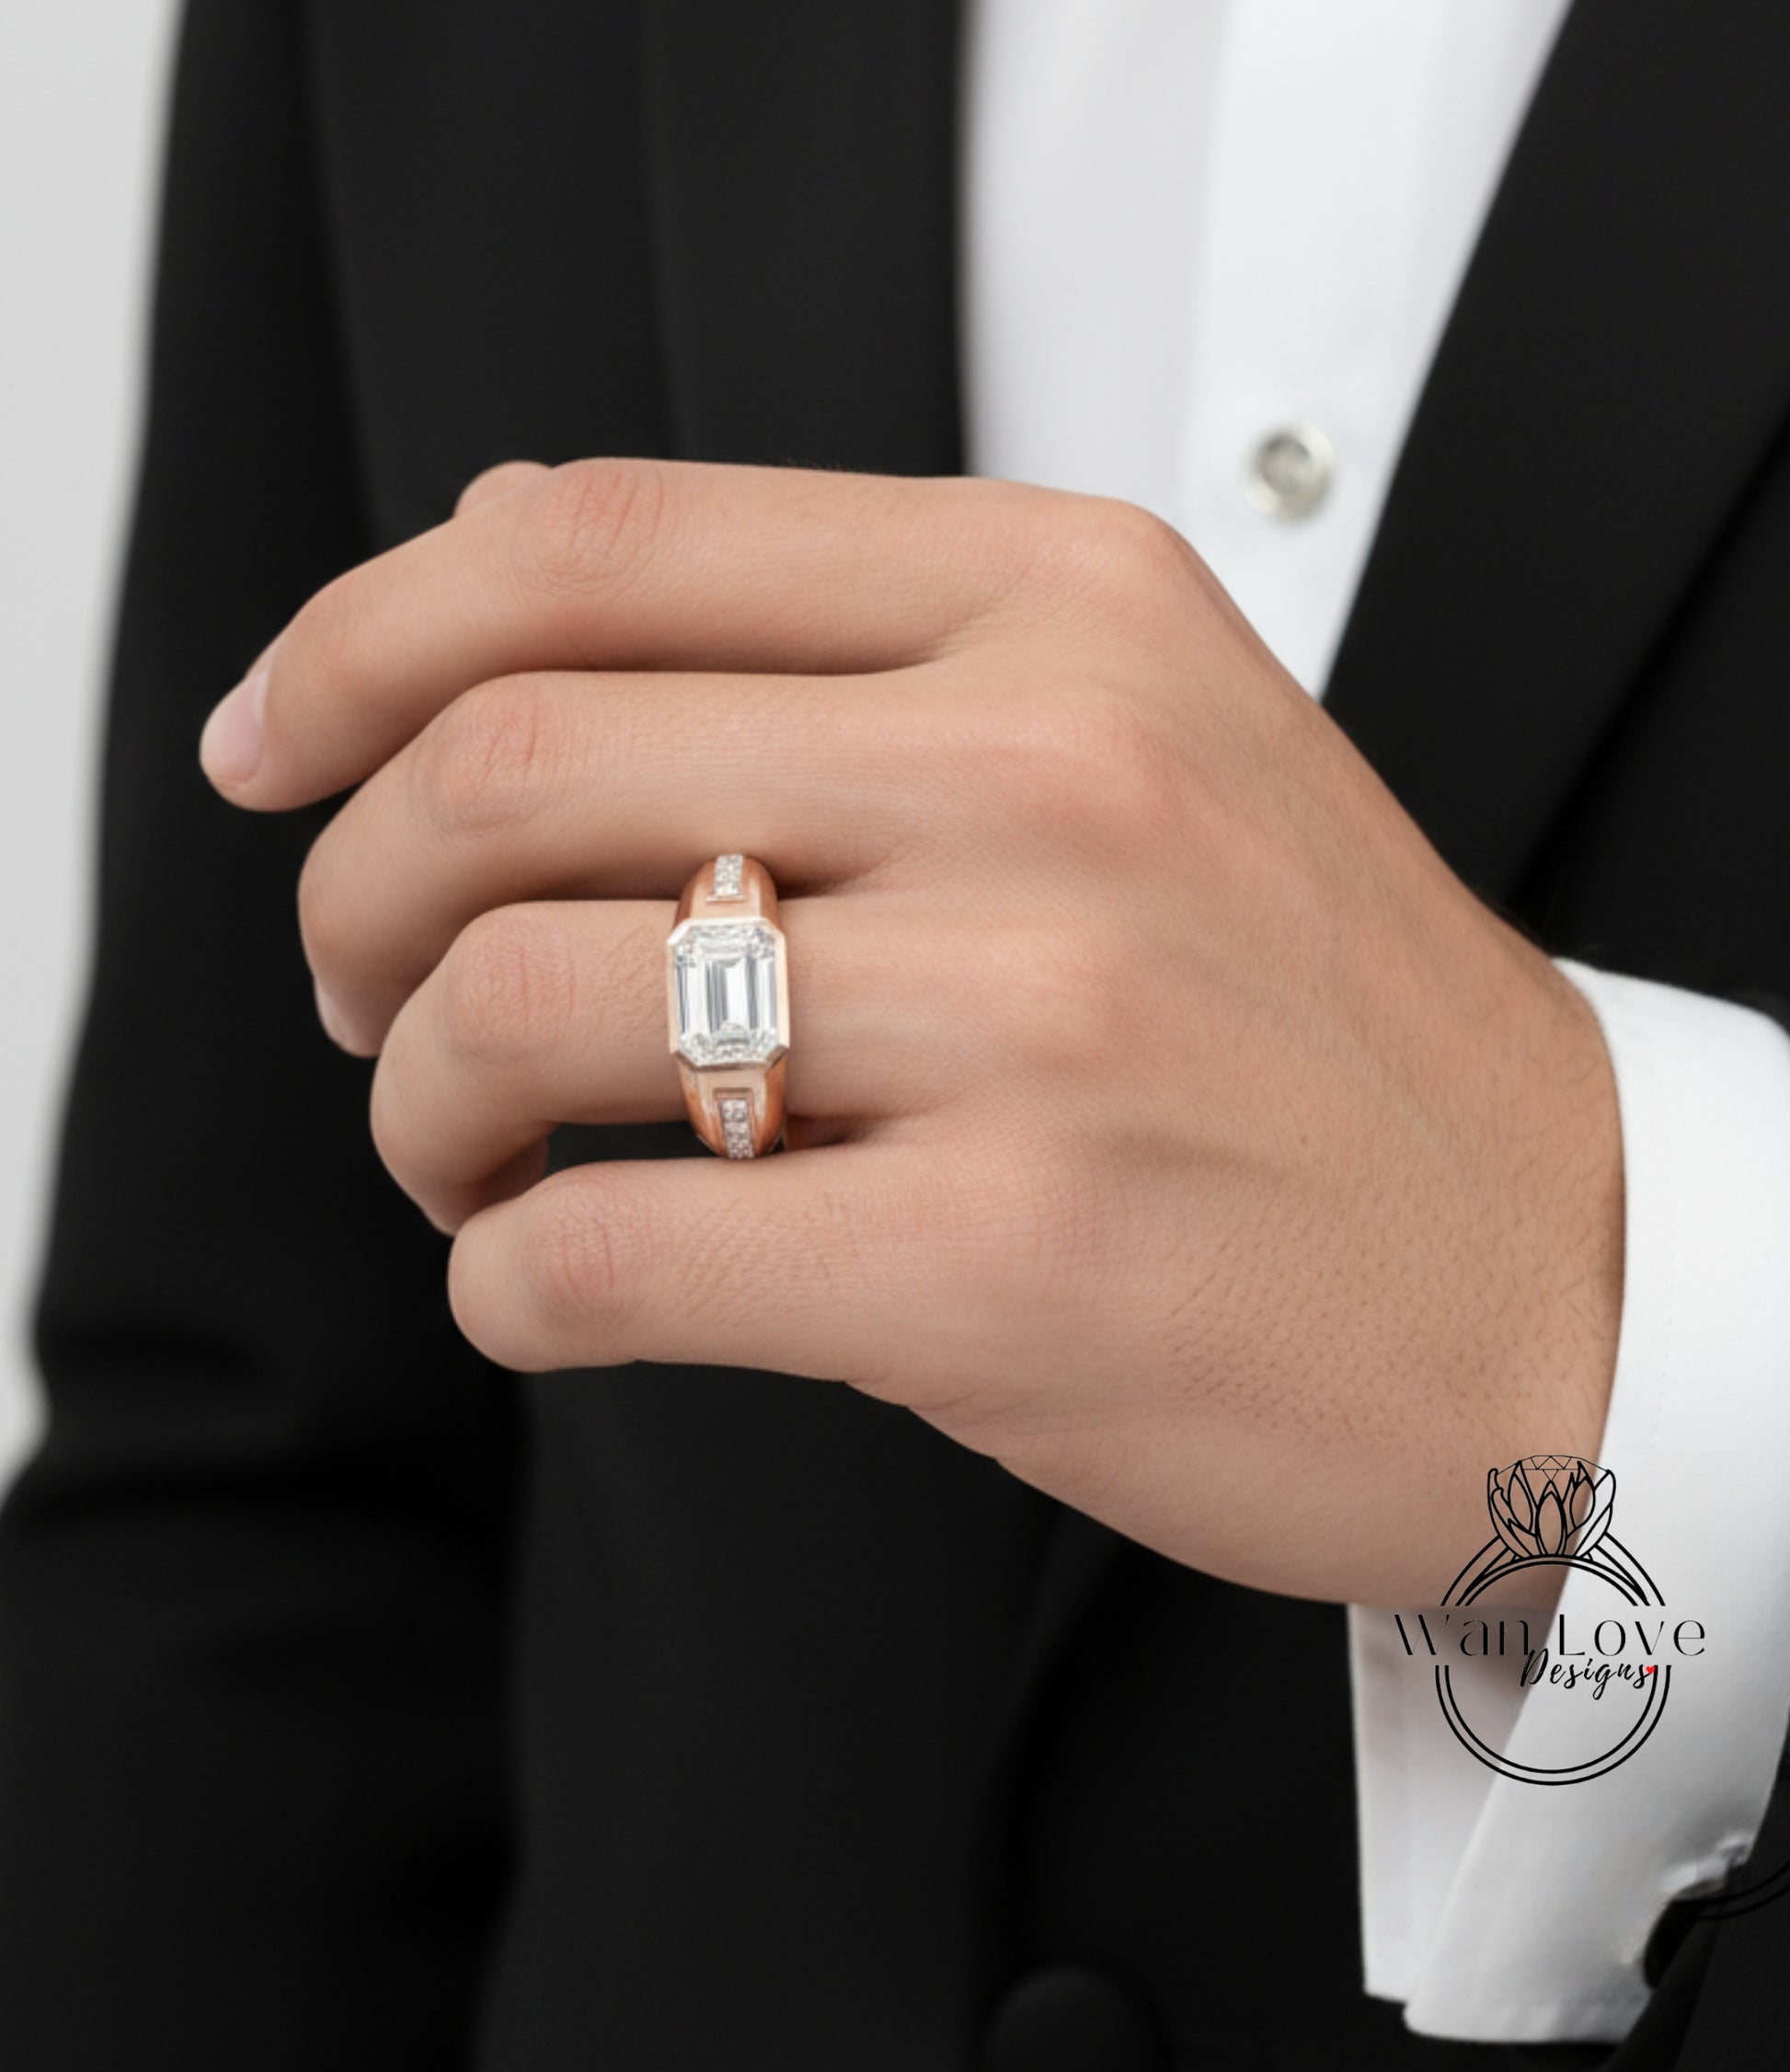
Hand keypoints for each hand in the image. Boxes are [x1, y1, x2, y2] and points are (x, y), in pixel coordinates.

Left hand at [200, 458, 1621, 1604]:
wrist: (1555, 1277)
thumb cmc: (1316, 1020)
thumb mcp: (1142, 729)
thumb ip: (837, 632)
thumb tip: (491, 545)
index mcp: (1067, 603)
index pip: (593, 540)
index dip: (357, 639)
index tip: (271, 748)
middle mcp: (1052, 772)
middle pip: (504, 765)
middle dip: (349, 896)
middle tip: (357, 988)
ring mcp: (1038, 1018)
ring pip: (515, 1004)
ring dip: (410, 1098)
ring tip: (459, 1149)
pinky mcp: (1006, 1264)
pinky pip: (598, 1252)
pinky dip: (504, 1281)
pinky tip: (541, 1286)